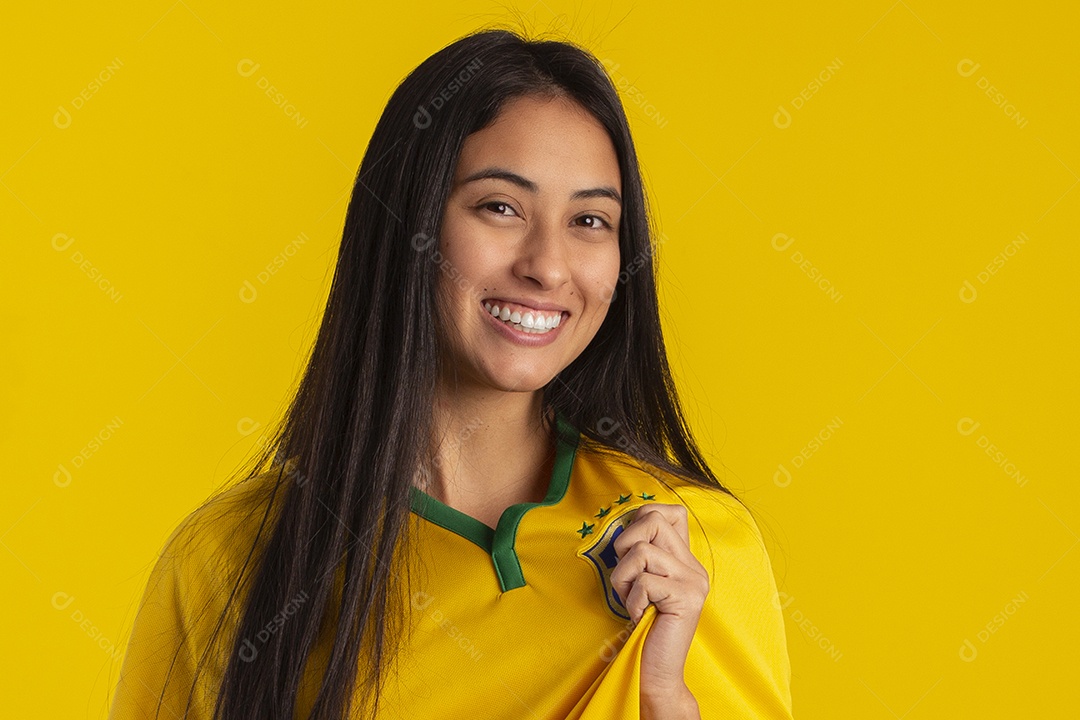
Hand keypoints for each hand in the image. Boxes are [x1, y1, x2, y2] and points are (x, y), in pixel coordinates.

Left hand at [609, 503, 709, 699]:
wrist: (656, 672)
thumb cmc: (642, 626)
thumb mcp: (641, 583)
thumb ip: (642, 554)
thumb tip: (622, 526)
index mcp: (686, 560)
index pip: (671, 511)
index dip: (641, 519)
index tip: (630, 550)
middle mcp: (695, 567)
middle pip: (652, 520)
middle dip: (624, 548)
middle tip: (628, 580)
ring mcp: (694, 582)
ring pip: (641, 551)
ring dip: (624, 579)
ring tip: (633, 602)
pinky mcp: (686, 598)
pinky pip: (643, 582)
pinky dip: (632, 601)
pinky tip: (641, 617)